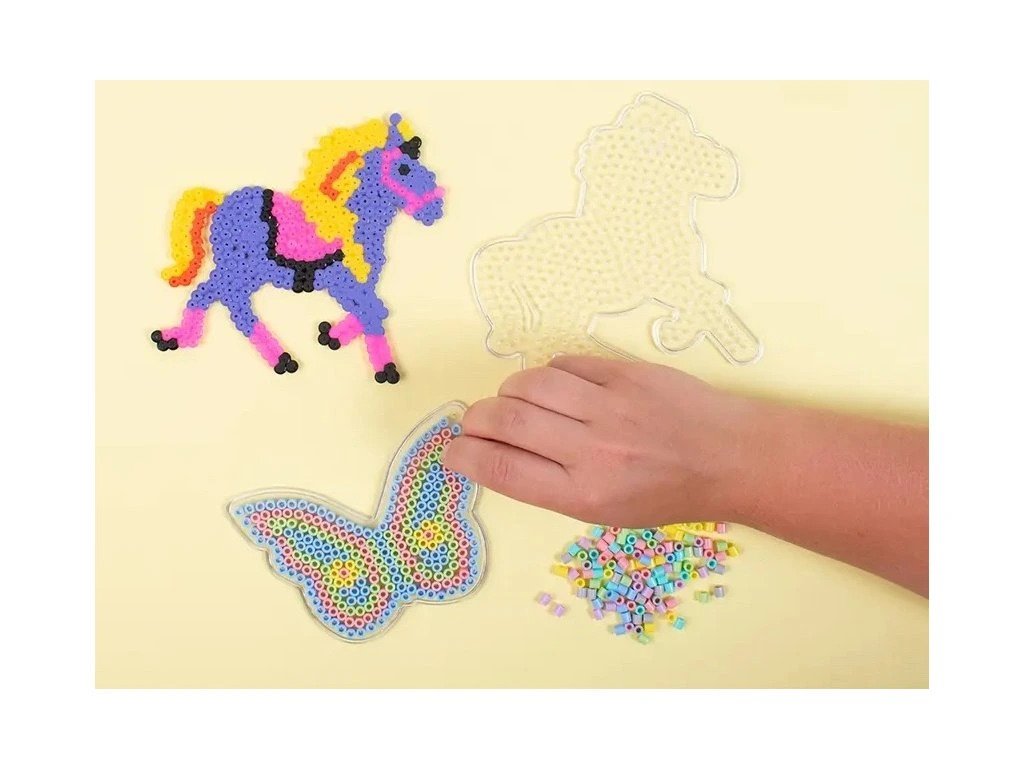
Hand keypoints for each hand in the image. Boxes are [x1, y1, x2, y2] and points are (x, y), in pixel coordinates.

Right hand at [442, 356, 760, 526]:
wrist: (729, 458)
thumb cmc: (665, 494)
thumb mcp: (605, 511)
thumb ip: (549, 483)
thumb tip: (495, 453)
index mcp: (583, 495)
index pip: (501, 469)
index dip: (464, 457)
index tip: (453, 452)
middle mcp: (593, 451)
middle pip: (506, 420)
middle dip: (476, 420)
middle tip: (475, 423)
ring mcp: (611, 407)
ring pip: (530, 384)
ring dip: (508, 391)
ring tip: (515, 402)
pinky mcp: (627, 373)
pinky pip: (566, 364)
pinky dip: (548, 375)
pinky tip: (556, 388)